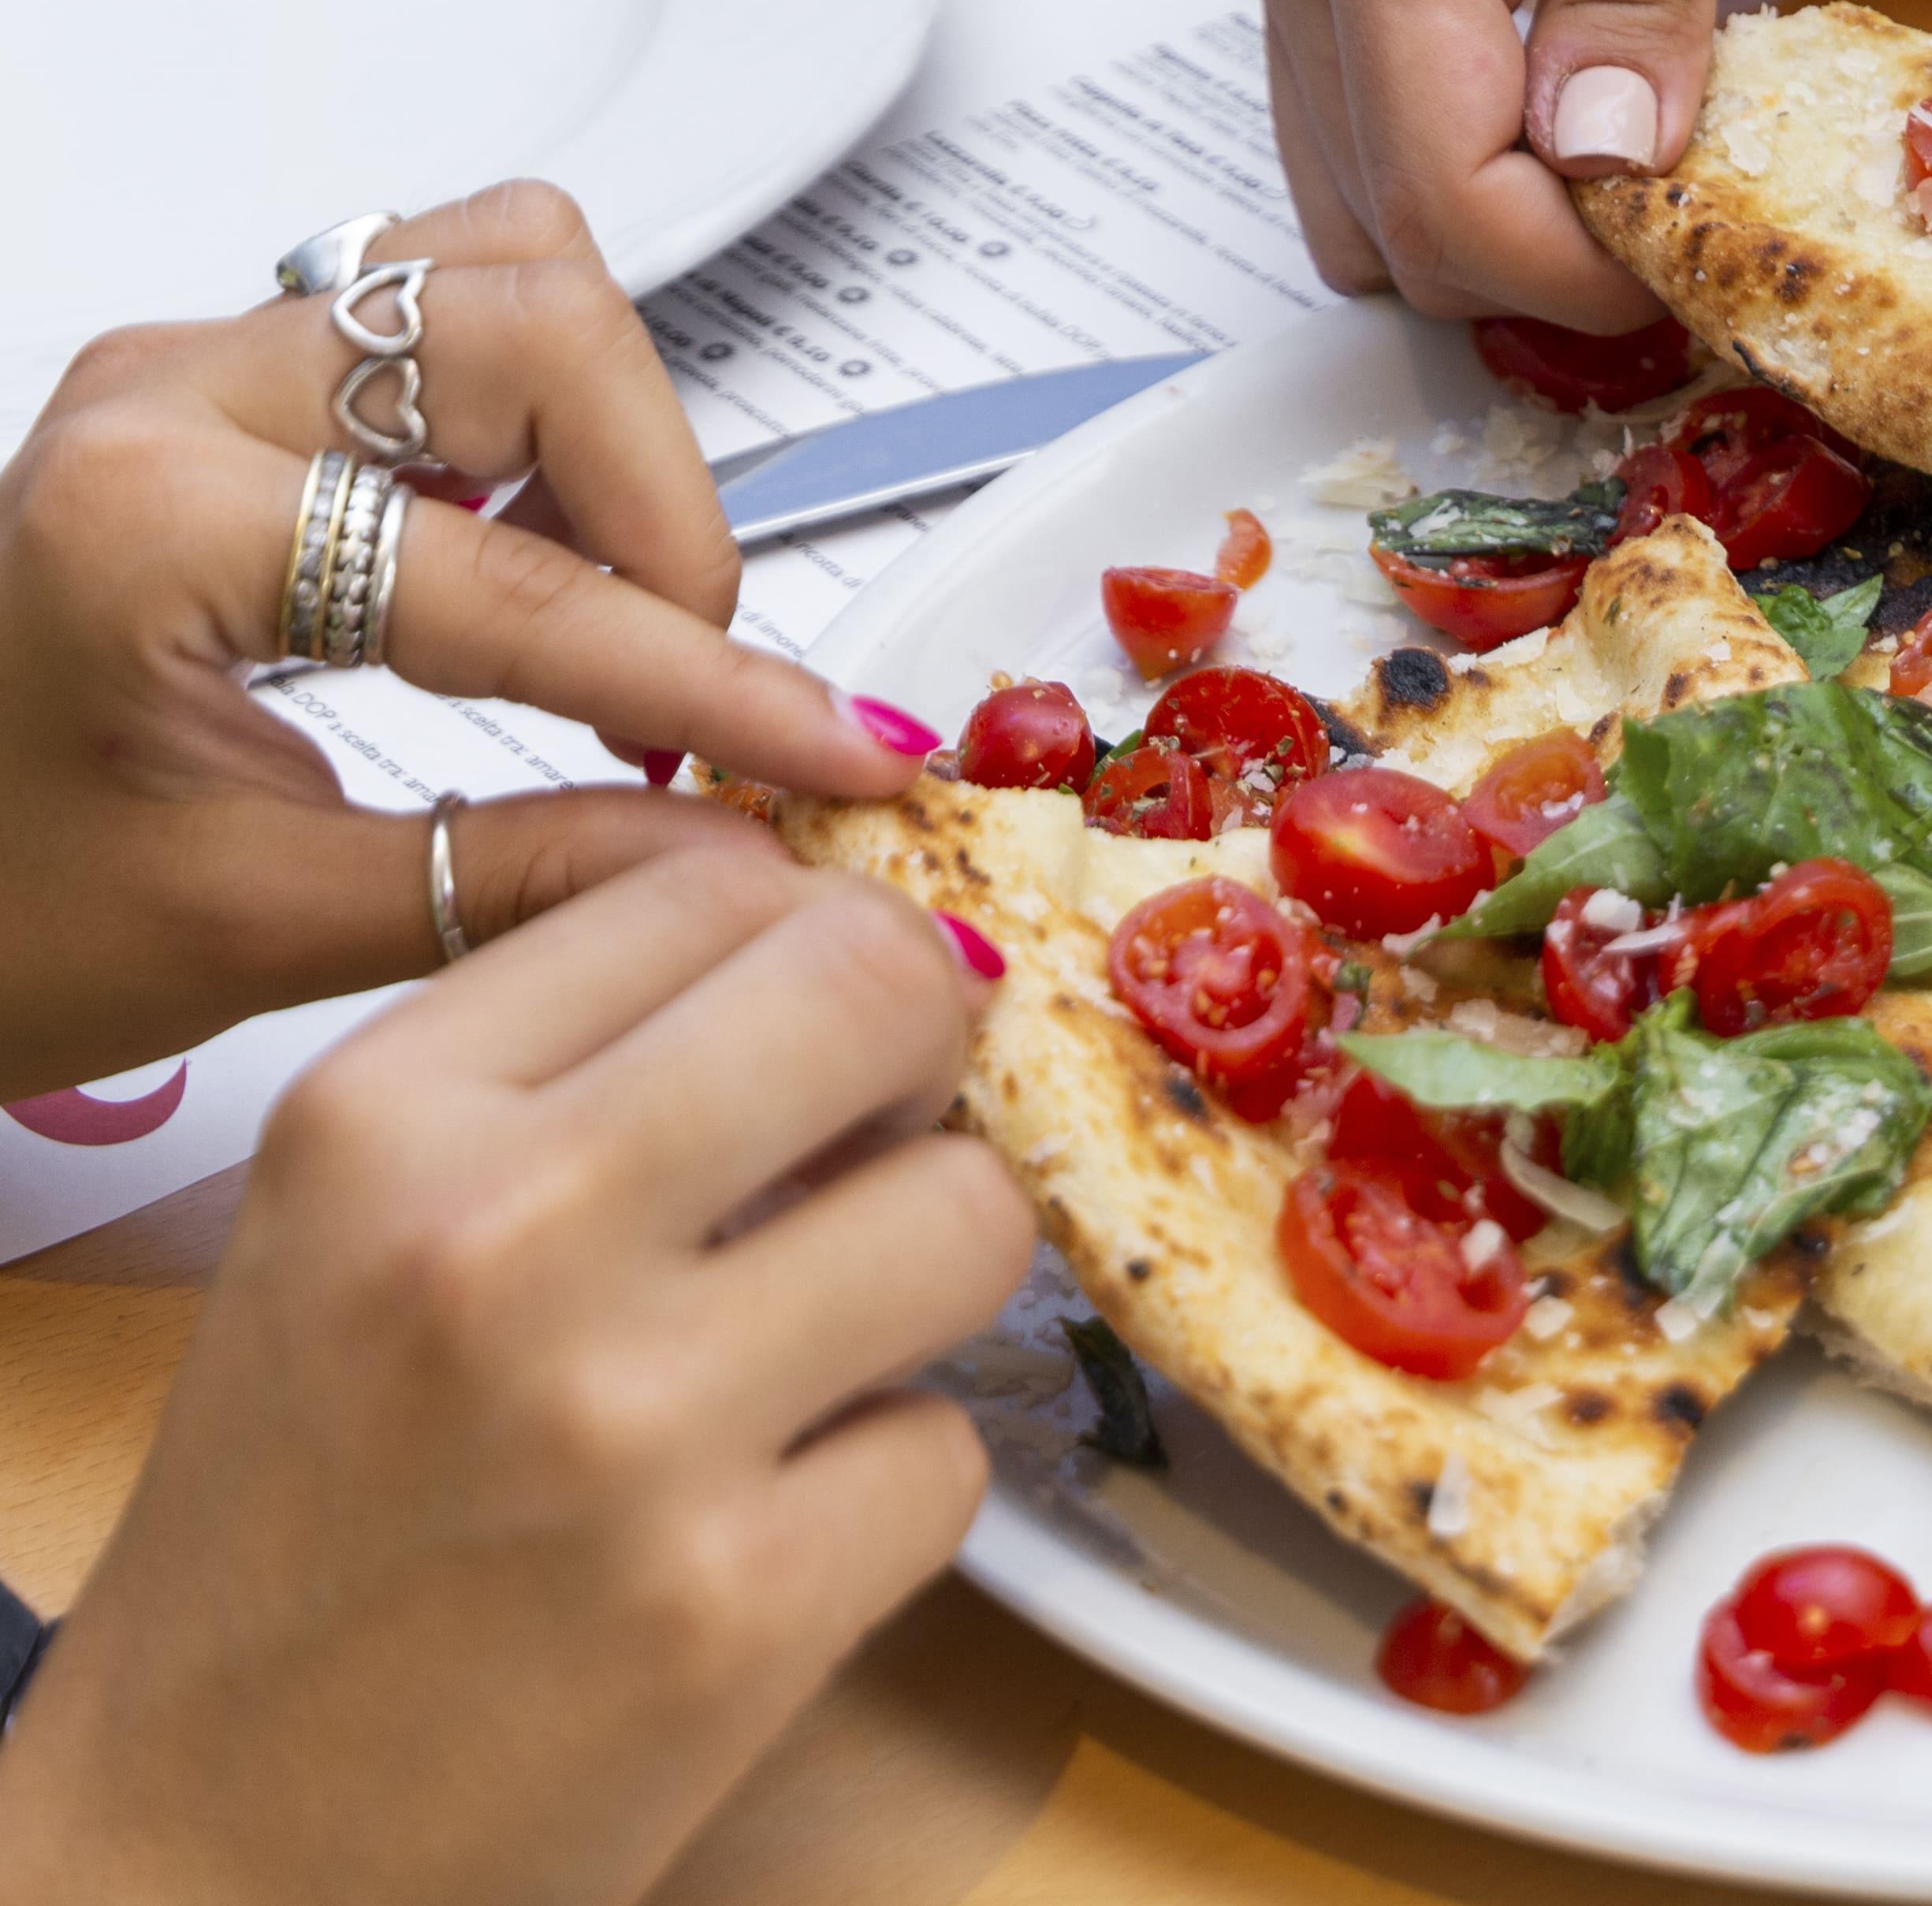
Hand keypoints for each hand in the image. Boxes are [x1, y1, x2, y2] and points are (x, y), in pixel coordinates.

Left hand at [0, 181, 938, 1096]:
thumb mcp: (248, 934)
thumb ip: (515, 884)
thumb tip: (736, 860)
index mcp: (144, 524)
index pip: (519, 583)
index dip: (709, 679)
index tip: (827, 748)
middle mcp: (170, 398)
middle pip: (536, 320)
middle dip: (664, 504)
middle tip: (690, 676)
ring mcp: (198, 371)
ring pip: (505, 275)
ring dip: (614, 435)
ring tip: (621, 608)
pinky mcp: (236, 387)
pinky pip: (453, 309)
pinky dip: (550, 419)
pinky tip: (546, 562)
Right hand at [0, 854, 1024, 1905]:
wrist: (202, 1847)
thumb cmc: (301, 1528)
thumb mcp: (353, 1232)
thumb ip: (573, 1073)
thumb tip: (852, 949)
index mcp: (382, 1118)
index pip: (708, 880)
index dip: (812, 938)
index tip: (819, 1017)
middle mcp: (499, 1236)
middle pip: (878, 988)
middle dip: (924, 1052)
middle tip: (884, 1137)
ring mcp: (631, 1425)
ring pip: (970, 1215)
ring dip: (931, 1281)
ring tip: (821, 1348)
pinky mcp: (740, 1605)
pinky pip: (952, 1452)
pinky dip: (891, 1492)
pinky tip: (776, 1531)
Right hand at [1243, 0, 1828, 324]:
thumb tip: (1604, 157)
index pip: (1440, 194)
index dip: (1577, 275)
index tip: (1707, 255)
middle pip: (1385, 225)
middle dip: (1540, 269)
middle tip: (1697, 227)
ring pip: (1362, 193)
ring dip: (1503, 228)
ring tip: (1654, 181)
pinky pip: (1375, 115)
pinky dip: (1476, 161)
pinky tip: (1594, 113)